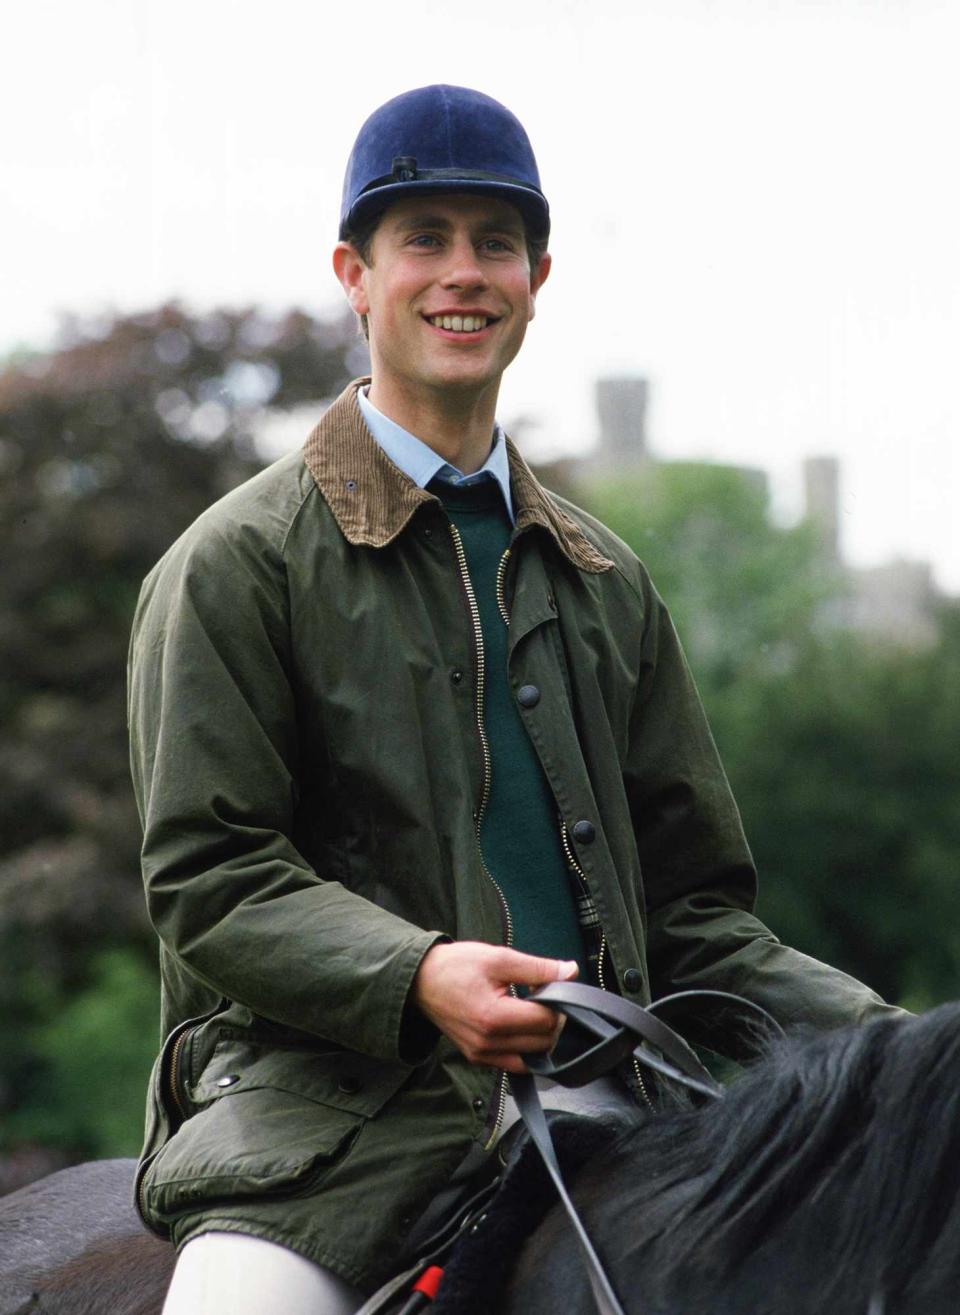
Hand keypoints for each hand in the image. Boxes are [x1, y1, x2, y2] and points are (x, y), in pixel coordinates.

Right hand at [412, 941, 577, 1072]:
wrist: (421, 981)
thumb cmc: (457, 966)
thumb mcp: (498, 958)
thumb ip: (538, 968)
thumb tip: (570, 972)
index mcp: (494, 1018)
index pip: (546, 1021)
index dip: (556, 1003)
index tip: (547, 987)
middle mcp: (488, 1044)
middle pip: (544, 1043)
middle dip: (550, 1020)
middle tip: (540, 997)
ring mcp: (482, 1056)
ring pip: (533, 1058)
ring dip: (540, 1036)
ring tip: (528, 1011)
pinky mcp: (477, 1060)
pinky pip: (515, 1064)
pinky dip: (525, 1049)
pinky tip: (519, 1026)